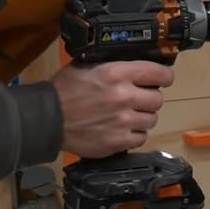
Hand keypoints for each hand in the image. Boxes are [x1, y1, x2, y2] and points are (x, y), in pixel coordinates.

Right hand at [52, 62, 173, 157]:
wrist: (46, 119)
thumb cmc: (64, 90)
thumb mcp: (88, 67)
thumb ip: (116, 67)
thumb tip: (138, 68)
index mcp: (117, 74)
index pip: (159, 73)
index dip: (163, 77)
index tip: (162, 79)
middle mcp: (123, 96)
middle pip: (158, 99)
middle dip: (149, 99)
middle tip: (138, 100)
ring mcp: (122, 121)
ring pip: (151, 119)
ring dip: (142, 117)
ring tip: (128, 116)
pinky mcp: (118, 141)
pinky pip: (141, 137)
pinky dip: (134, 134)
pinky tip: (122, 129)